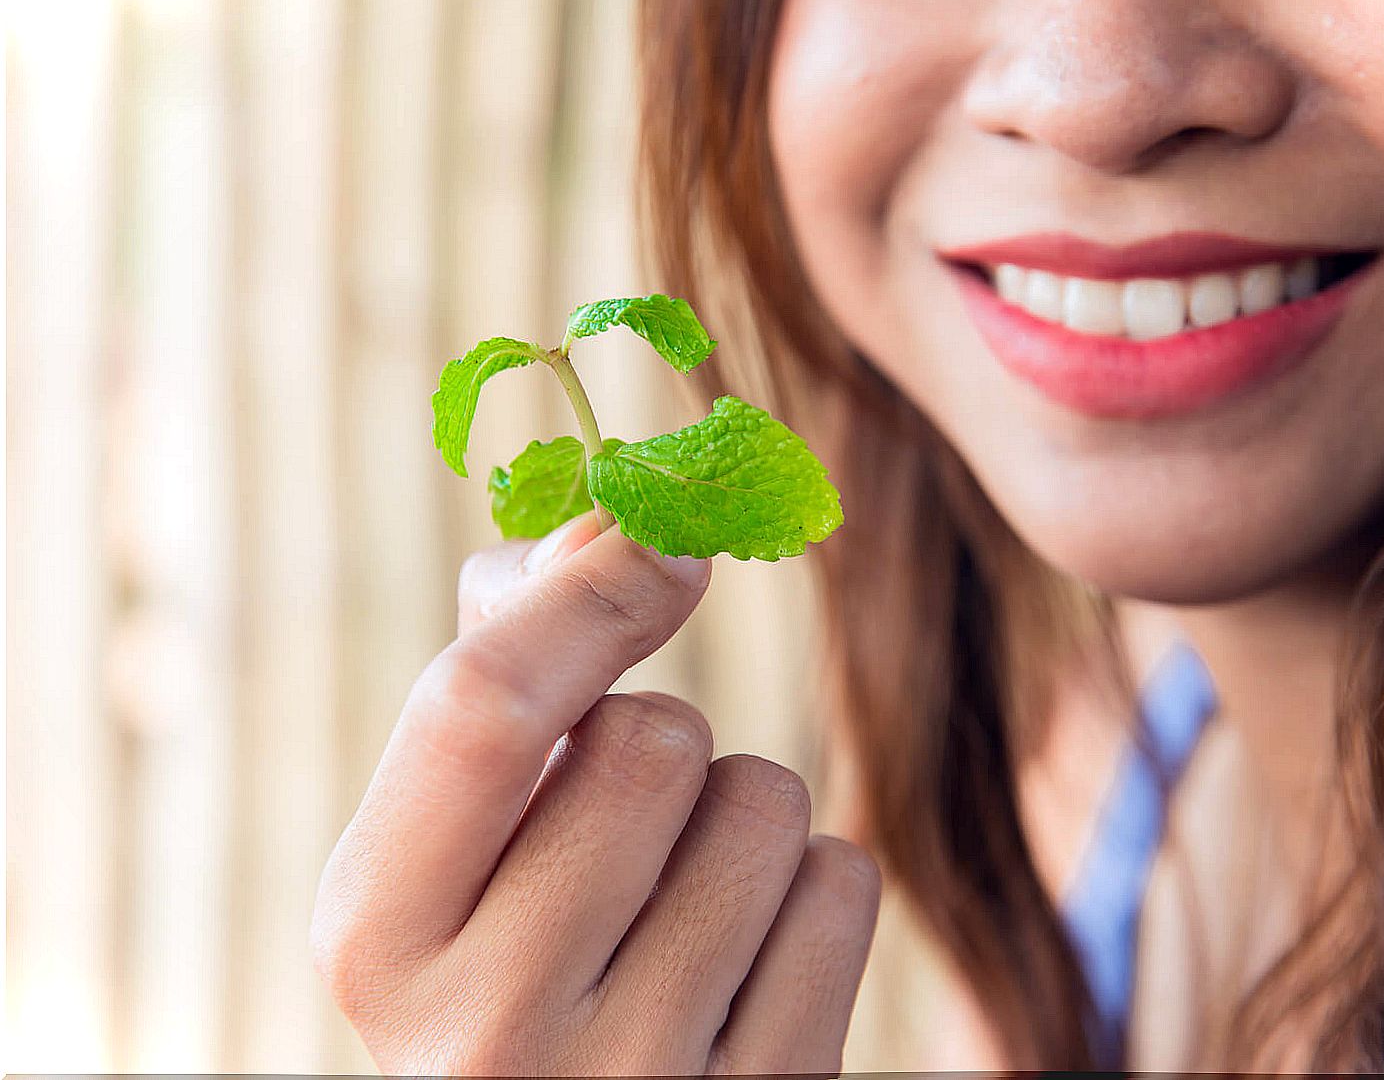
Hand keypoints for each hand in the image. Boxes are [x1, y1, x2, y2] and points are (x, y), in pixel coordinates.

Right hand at [310, 513, 881, 1075]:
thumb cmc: (517, 955)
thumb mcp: (454, 843)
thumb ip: (503, 676)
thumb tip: (606, 521)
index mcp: (375, 935)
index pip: (483, 707)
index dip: (587, 590)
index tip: (661, 539)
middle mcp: (487, 1031)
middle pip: (654, 741)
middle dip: (663, 744)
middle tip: (629, 824)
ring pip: (763, 805)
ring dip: (742, 818)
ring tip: (684, 902)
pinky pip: (841, 886)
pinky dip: (810, 892)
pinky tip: (748, 963)